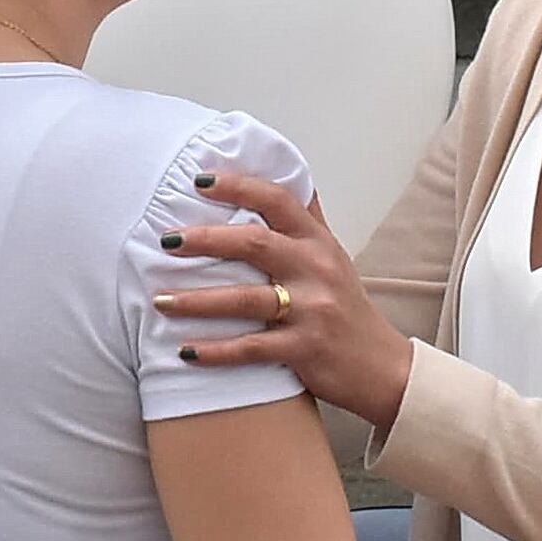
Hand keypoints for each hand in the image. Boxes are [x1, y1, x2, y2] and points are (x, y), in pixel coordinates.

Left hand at [156, 173, 413, 429]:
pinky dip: (214, 350)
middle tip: (166, 240)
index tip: (200, 180)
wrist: (380, 365)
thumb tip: (286, 174)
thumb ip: (306, 220)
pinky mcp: (304, 349)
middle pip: (254, 243)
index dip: (238, 186)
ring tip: (161, 299)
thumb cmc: (346, 305)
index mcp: (318, 242)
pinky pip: (250, 348)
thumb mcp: (333, 255)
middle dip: (205, 239)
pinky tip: (184, 350)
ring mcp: (311, 310)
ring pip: (245, 299)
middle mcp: (316, 269)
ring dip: (196, 300)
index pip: (277, 200)